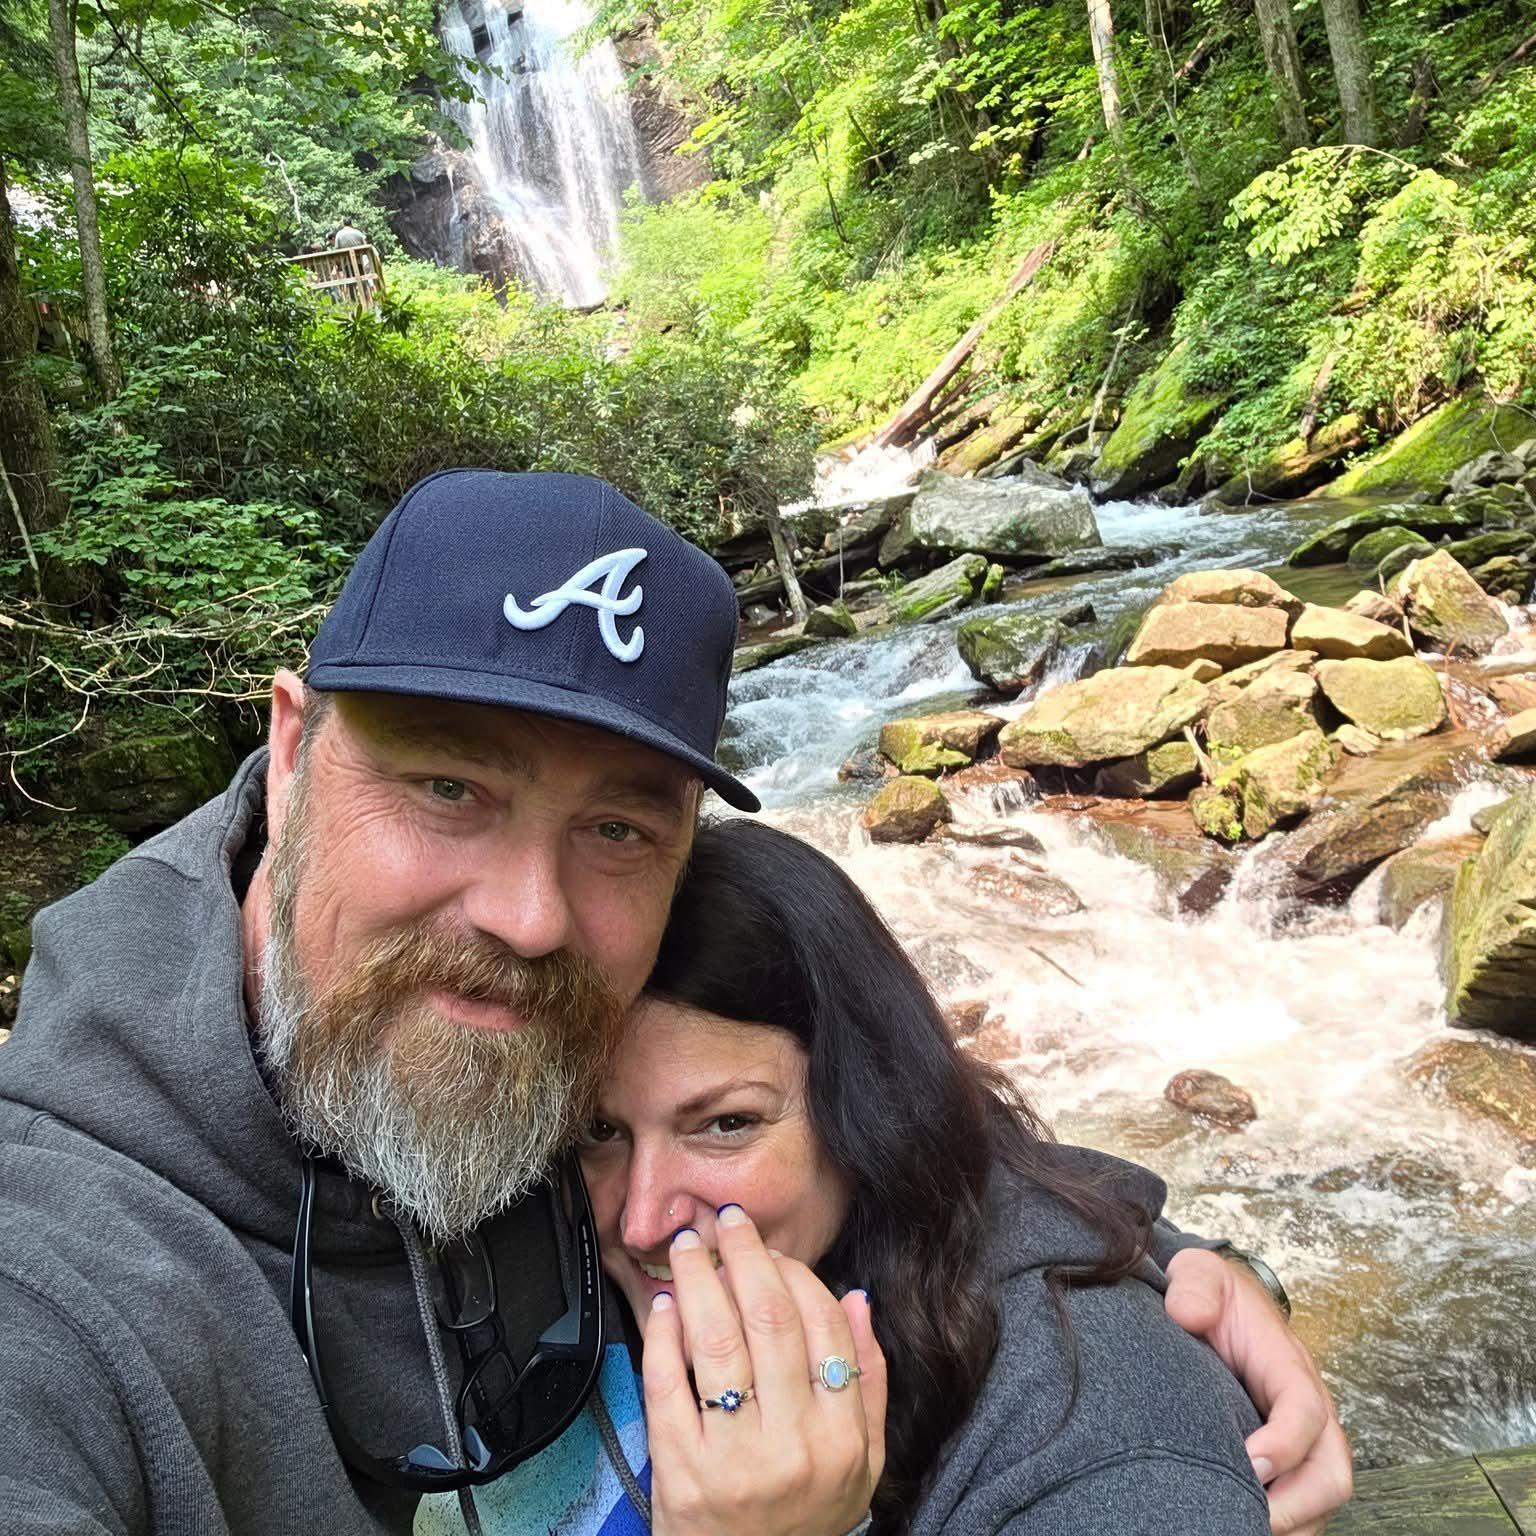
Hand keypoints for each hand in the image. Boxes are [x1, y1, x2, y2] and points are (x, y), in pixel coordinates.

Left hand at [641, 1203, 887, 1535]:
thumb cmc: (804, 1523)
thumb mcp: (863, 1466)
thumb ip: (869, 1382)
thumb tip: (857, 1298)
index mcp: (842, 1439)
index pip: (823, 1327)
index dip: (797, 1274)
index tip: (773, 1248)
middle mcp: (793, 1446)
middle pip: (769, 1320)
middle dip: (745, 1256)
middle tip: (727, 1221)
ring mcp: (734, 1461)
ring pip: (716, 1341)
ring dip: (698, 1280)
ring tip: (688, 1247)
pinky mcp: (680, 1473)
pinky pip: (667, 1385)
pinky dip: (662, 1335)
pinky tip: (662, 1304)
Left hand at [1164, 1248, 1352, 1534]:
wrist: (1213, 1302)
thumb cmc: (1209, 1294)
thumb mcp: (1198, 1274)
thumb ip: (1194, 1287)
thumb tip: (1186, 1313)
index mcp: (1288, 1365)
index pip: (1306, 1409)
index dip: (1286, 1442)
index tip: (1252, 1464)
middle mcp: (1307, 1407)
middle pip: (1332, 1470)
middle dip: (1299, 1505)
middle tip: (1250, 1519)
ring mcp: (1302, 1438)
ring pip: (1321, 1496)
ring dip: (1292, 1521)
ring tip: (1240, 1526)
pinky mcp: (1287, 1458)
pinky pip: (1302, 1503)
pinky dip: (1285, 1522)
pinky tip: (1241, 1522)